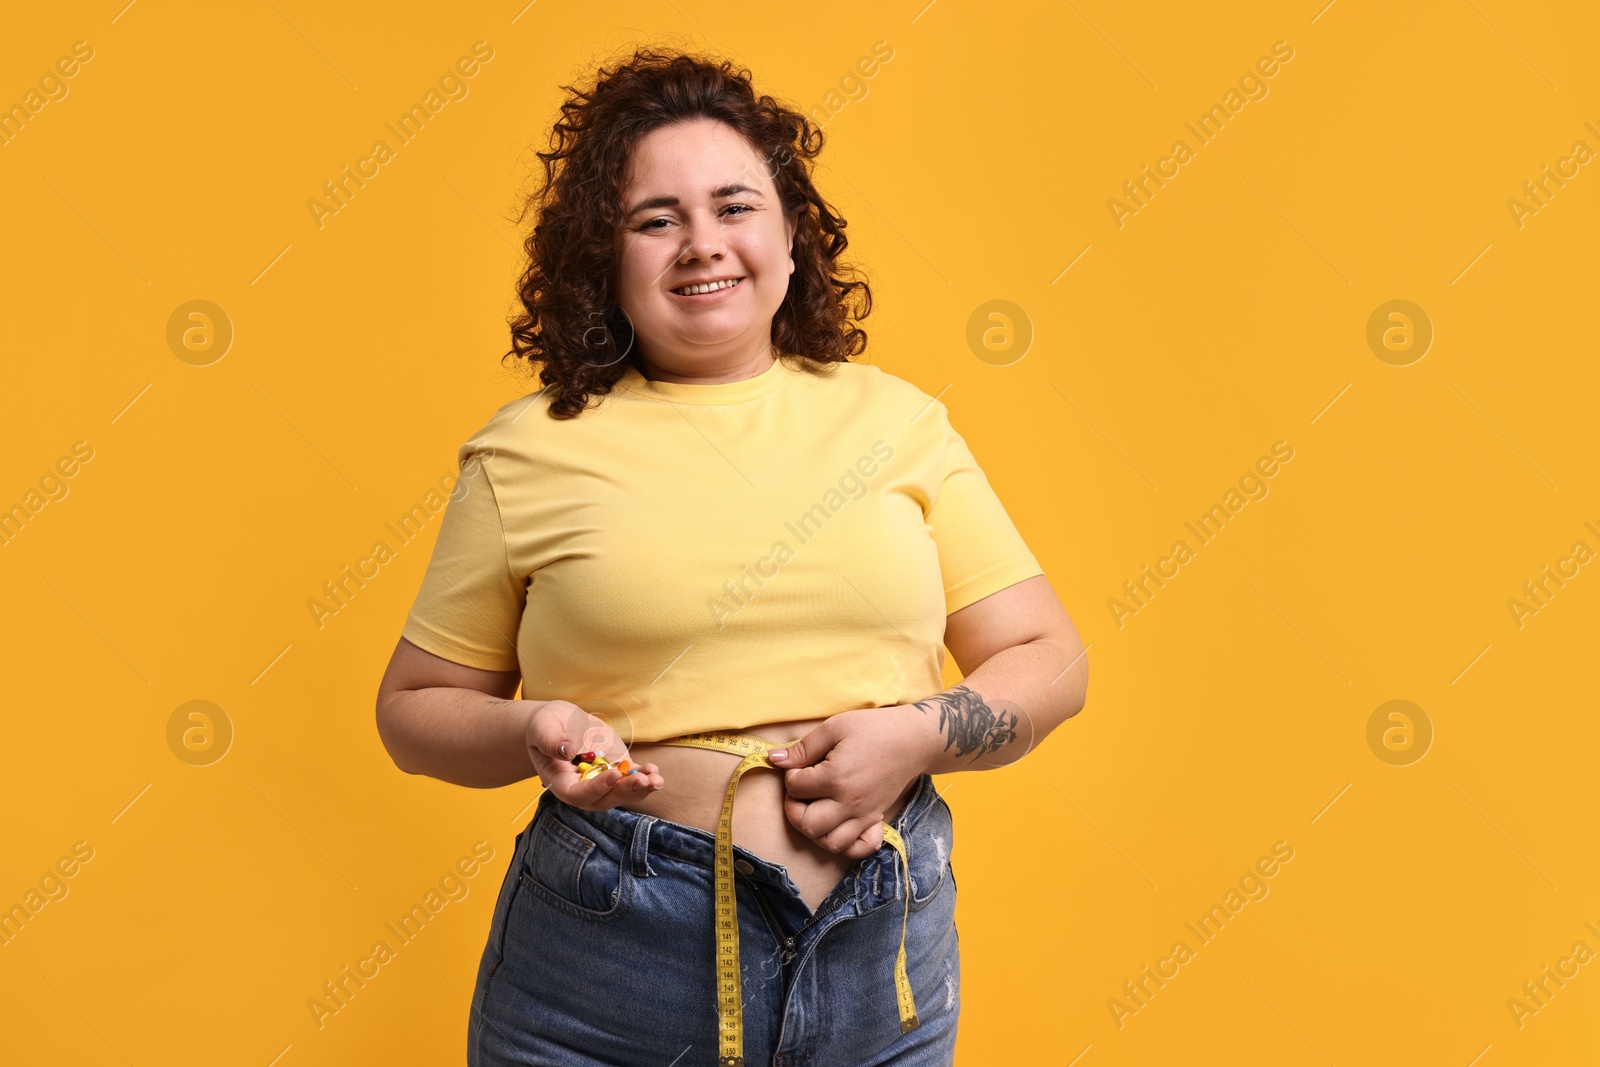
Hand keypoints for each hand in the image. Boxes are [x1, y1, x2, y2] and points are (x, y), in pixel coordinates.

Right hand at [524, 700, 662, 810]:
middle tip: (643, 781)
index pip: (578, 795)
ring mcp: (601, 780)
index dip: (596, 789)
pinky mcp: (615, 768)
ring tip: (656, 779)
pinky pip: (631, 778)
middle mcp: (583, 787)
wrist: (559, 723)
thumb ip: (550, 740)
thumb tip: (566, 750)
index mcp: (561, 781)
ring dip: (641, 789)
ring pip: (621, 793)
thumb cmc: (545, 726)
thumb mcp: (542, 727)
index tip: (613, 774)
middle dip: (625, 792)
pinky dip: (644, 776)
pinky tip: (654, 771)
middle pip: (605, 799)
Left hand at [767, 706, 927, 860]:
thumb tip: (773, 759)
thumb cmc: (872, 729)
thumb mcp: (834, 728)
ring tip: (815, 808)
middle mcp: (849, 803)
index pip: (796, 788)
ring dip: (815, 830)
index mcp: (836, 777)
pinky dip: (846, 844)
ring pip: (830, 843)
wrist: (912, 740)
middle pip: (807, 825)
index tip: (799, 766)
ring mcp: (864, 815)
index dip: (790, 776)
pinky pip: (859, 848)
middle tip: (800, 792)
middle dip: (794, 809)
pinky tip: (838, 826)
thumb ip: (802, 748)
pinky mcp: (875, 819)